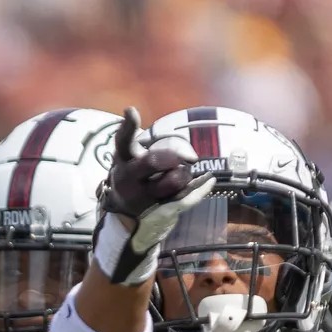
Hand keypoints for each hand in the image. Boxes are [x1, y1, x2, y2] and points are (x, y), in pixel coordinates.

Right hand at [92, 109, 215, 285]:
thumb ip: (160, 147)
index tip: (131, 111)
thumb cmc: (138, 179)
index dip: (127, 126)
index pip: (123, 141)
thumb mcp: (137, 160)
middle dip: (171, 155)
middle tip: (186, 157)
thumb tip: (190, 157)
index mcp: (123, 161)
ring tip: (181, 176)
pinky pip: (188, 197)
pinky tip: (208, 181)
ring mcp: (142, 198)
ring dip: (184, 174)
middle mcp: (128, 180)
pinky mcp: (158, 212)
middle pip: (153, 161)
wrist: (129, 220)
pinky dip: (202, 187)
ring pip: (175, 179)